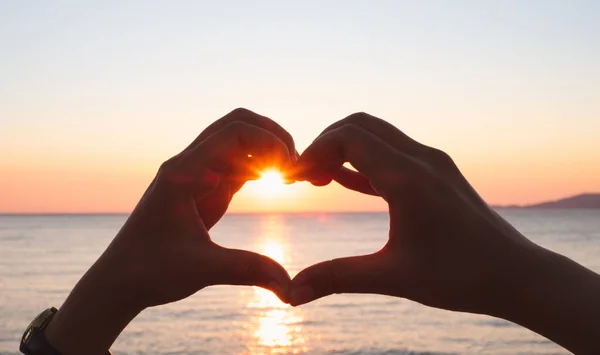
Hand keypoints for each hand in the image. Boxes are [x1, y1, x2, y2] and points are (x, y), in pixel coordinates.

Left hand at [45, 108, 294, 354]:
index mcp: (183, 173)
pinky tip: (274, 182)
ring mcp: (195, 175)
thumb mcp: (201, 269)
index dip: (269, 142)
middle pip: (236, 124)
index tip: (290, 169)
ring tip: (290, 174)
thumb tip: (290, 287)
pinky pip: (234, 163)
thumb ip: (247, 269)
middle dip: (271, 136)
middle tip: (296, 164)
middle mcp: (188, 165)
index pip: (234, 132)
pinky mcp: (201, 189)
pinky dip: (258, 165)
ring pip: (236, 141)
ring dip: (266, 149)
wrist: (119, 281)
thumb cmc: (149, 271)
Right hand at [289, 112, 537, 313]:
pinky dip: (363, 161)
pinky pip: (391, 153)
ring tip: (316, 179)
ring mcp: (432, 162)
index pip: (348, 137)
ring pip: (377, 135)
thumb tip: (292, 293)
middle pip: (359, 125)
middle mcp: (421, 159)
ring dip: (343, 150)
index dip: (312, 152)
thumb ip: (338, 278)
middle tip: (300, 177)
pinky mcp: (437, 173)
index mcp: (408, 178)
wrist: (517, 274)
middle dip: (323, 144)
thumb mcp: (393, 277)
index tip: (291, 179)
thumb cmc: (461, 276)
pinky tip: (343, 181)